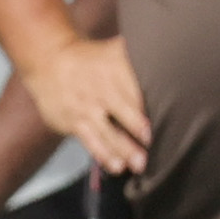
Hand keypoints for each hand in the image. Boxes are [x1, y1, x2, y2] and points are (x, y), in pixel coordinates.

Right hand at [27, 32, 150, 174]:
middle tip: (152, 143)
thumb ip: (136, 60)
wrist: (48, 61)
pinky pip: (90, 141)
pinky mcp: (73, 122)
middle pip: (121, 109)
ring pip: (106, 130)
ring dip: (124, 148)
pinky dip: (104, 155)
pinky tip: (118, 167)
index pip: (133, 88)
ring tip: (140, 164)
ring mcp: (85, 106)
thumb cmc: (91, 60)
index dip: (147, 105)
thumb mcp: (112, 51)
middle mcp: (99, 88)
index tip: (164, 119)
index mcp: (112, 67)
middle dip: (137, 128)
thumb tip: (171, 62)